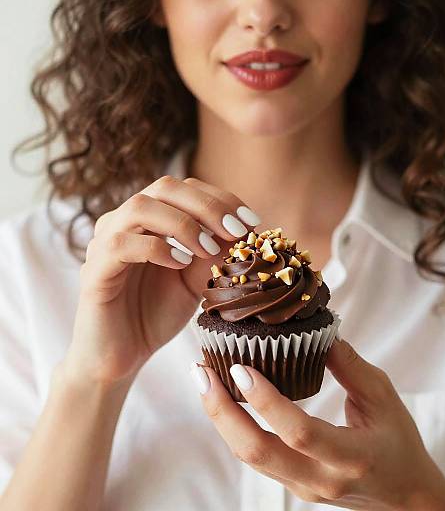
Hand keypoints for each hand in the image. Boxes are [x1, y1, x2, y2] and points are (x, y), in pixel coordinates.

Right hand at [63, 175, 260, 385]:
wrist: (122, 356)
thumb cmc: (157, 313)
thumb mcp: (196, 279)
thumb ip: (214, 253)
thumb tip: (246, 230)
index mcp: (150, 219)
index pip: (186, 189)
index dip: (221, 199)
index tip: (252, 222)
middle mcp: (125, 222)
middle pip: (165, 187)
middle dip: (208, 206)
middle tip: (236, 231)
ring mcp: (105, 242)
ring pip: (140, 207)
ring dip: (183, 224)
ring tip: (207, 249)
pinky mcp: (94, 270)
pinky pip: (121, 243)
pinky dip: (157, 248)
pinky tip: (180, 263)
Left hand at [192, 338, 444, 510]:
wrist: (405, 496)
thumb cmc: (398, 441)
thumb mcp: (382, 396)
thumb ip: (349, 364)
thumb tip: (315, 331)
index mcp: (350, 455)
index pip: (300, 432)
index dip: (266, 401)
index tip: (241, 367)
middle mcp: (320, 478)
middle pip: (257, 452)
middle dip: (221, 411)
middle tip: (201, 371)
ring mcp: (302, 487)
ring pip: (249, 457)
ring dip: (221, 417)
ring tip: (204, 379)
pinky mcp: (293, 486)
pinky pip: (256, 457)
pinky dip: (234, 427)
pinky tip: (225, 398)